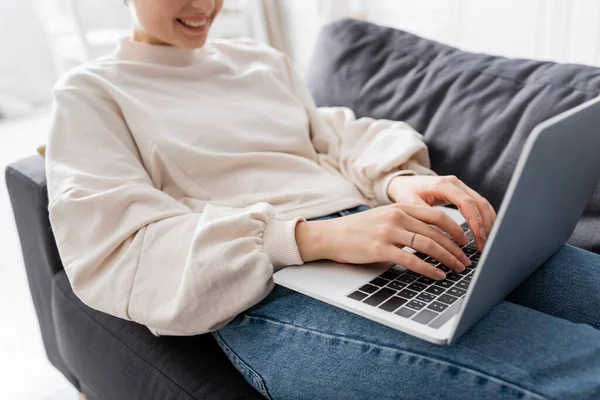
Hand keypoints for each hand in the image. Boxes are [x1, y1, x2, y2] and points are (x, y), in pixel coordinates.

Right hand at [295, 204, 472, 279]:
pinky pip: (411, 260)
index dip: (456, 229)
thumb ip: (405, 223)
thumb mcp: (383, 219)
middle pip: (436, 232)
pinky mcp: (380, 249)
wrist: (330, 235)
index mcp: (400, 208)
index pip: (437, 216)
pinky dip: (429, 269)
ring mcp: (388, 232)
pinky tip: (438, 275)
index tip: (466, 242)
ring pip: (428, 245)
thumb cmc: (357, 230)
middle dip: (456, 248)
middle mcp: (396, 217)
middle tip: (467, 260)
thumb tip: (431, 237)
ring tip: (458, 269)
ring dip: (447, 259)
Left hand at [387, 175, 496, 251]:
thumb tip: (442, 238)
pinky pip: (479, 205)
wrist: (405, 183)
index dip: (475, 220)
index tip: (478, 237)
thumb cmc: (406, 193)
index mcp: (442, 185)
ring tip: (485, 242)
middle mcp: (455, 183)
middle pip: (479, 203)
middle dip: (484, 225)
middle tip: (484, 245)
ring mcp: (461, 187)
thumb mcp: (412, 206)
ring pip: (482, 204)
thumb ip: (427, 219)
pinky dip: (484, 219)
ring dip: (487, 223)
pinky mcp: (463, 193)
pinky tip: (484, 233)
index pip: (466, 202)